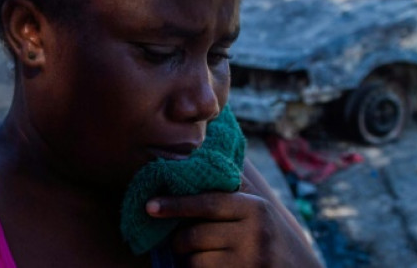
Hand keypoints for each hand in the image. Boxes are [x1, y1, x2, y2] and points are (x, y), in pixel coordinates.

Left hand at [146, 165, 320, 267]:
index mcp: (255, 208)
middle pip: (194, 235)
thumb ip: (232, 187)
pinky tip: (211, 267)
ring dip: (189, 261)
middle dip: (180, 240)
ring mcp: (249, 260)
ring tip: (204, 257)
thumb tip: (194, 158)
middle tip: (182, 242)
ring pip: (195, 261)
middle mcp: (254, 233)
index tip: (149, 206)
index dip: (176, 204)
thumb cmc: (267, 234)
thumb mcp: (258, 208)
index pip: (208, 203)